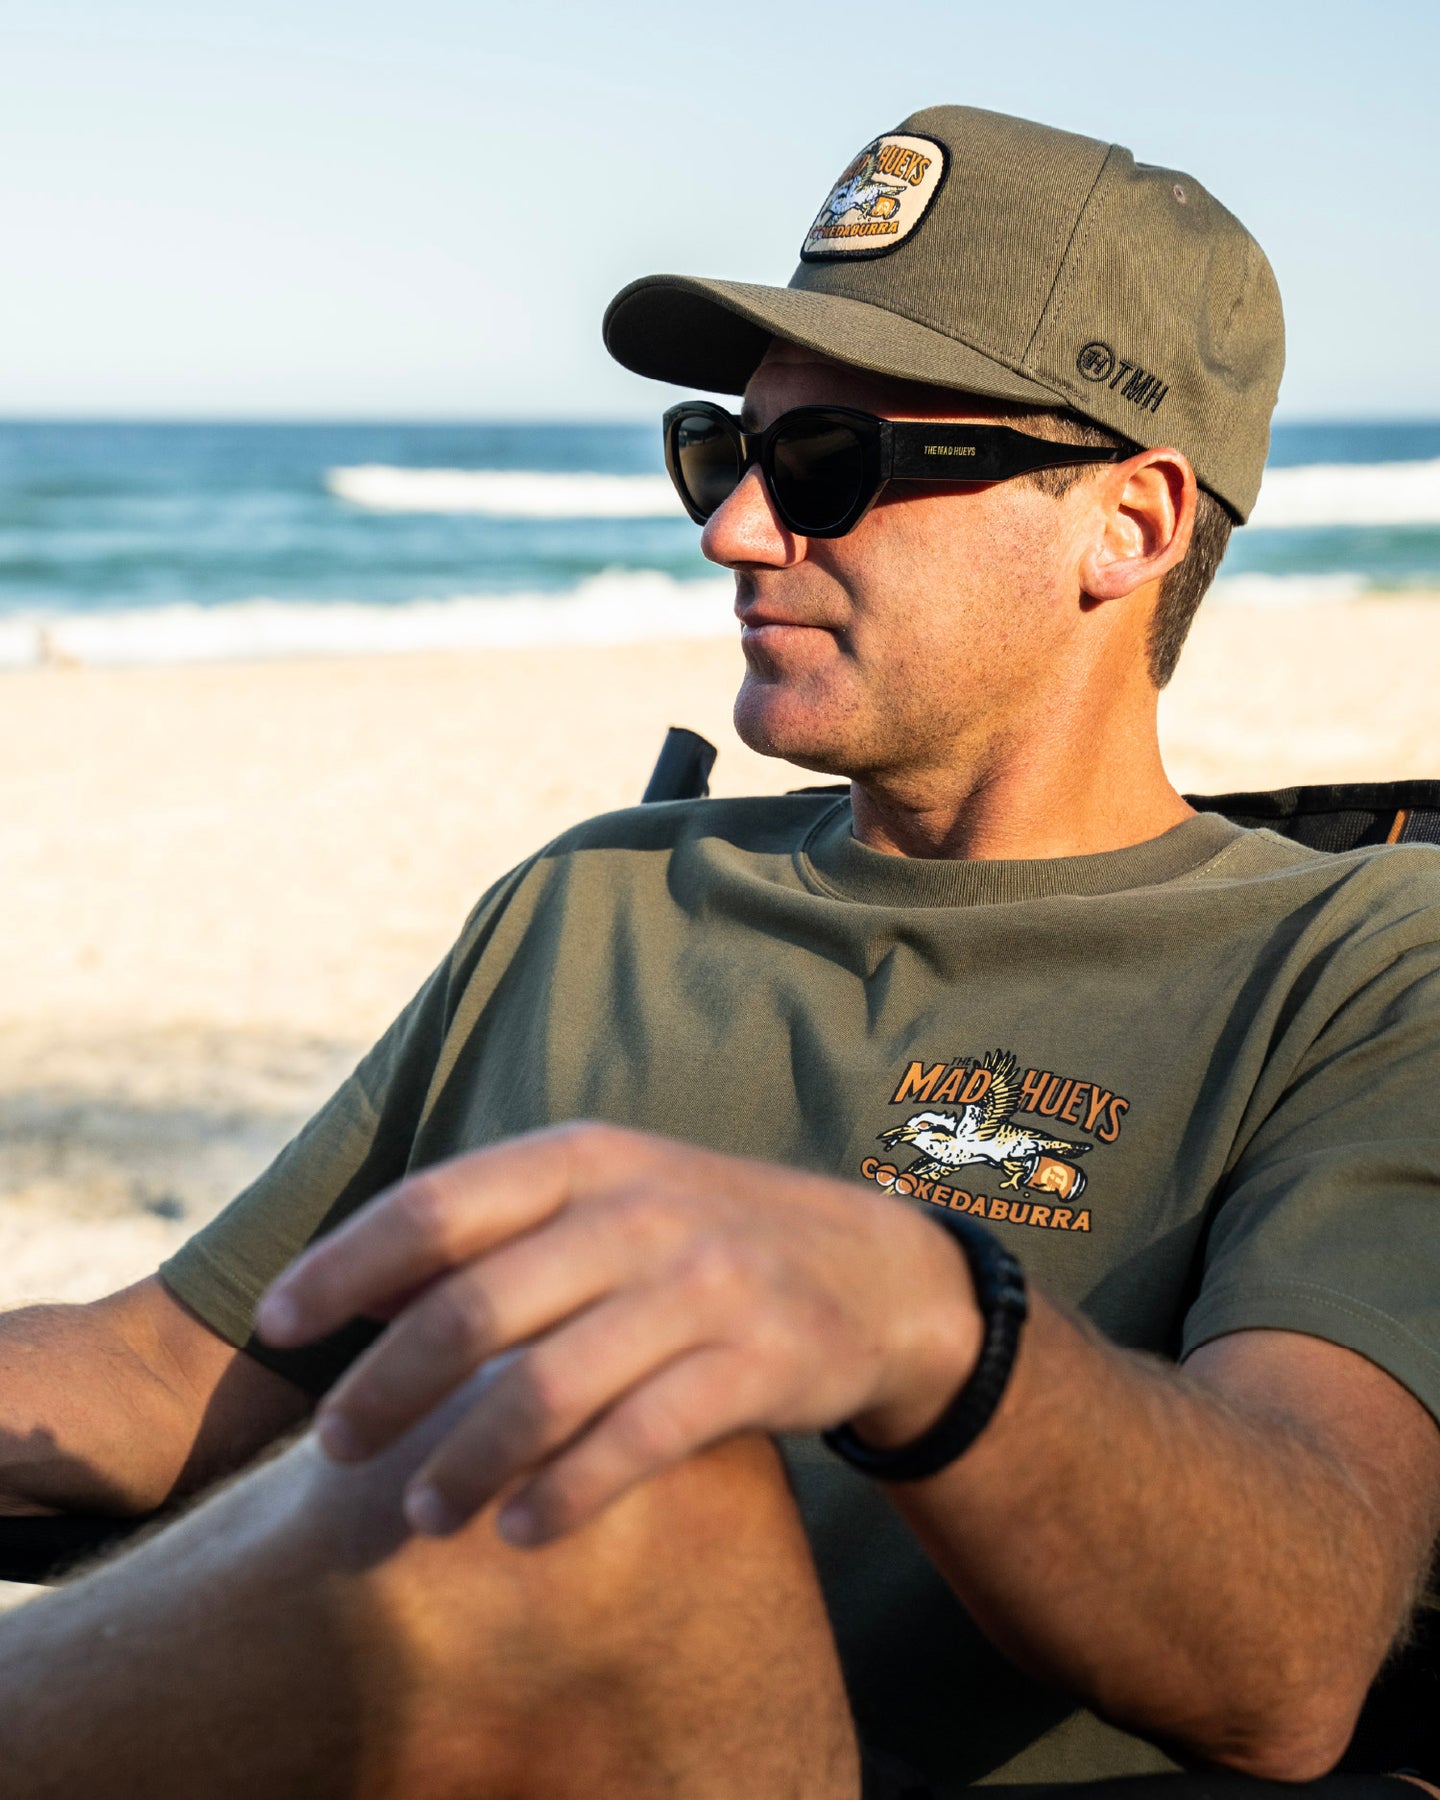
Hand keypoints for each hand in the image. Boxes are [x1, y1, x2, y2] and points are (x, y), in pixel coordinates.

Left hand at [255, 1121, 979, 1543]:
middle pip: (476, 1305)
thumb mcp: (609, 1196)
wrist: (877, 1272)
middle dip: (386, 1386)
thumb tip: (356, 1284)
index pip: (439, 1204)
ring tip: (420, 1513)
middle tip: (332, 1446)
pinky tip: (523, 1530)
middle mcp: (641, 1211)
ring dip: (467, 1461)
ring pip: (549, 1386)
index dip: (345, 1264)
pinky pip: (639, 1441)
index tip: (277, 1323)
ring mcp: (705, 1286)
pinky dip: (568, 1495)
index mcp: (587, 1158)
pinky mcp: (758, 1364)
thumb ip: (494, 1228)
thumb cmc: (704, 1238)